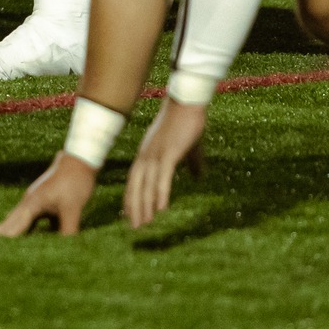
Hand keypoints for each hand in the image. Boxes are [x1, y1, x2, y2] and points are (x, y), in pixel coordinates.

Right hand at [0, 151, 99, 236]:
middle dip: (0, 235)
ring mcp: (34, 202)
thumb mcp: (73, 208)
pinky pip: (31, 219)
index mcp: (31, 205)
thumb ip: (68, 230)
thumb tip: (66, 249)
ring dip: (12, 232)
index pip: (13, 227)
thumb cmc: (74, 182)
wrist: (79, 160)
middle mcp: (28, 203)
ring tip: (2, 244)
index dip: (3, 238)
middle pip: (10, 222)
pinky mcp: (43, 202)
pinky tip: (31, 238)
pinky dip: (28, 229)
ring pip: (19, 220)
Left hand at [122, 98, 205, 227]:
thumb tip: (199, 176)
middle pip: (136, 185)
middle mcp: (147, 155)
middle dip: (135, 207)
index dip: (132, 197)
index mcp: (148, 153)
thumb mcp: (188, 147)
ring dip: (145, 205)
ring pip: (146, 184)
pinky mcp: (169, 152)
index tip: (129, 214)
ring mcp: (156, 153)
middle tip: (134, 227)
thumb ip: (192, 163)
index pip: (135, 180)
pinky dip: (160, 193)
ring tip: (144, 224)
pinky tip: (161, 208)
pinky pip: (162, 177)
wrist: (188, 101)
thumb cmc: (188, 122)